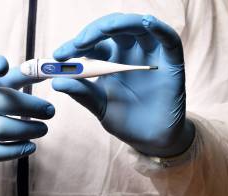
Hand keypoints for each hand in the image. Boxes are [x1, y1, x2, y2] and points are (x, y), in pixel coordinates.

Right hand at [0, 55, 54, 164]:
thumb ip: (20, 76)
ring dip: (28, 130)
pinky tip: (31, 146)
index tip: (3, 65)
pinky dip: (16, 150)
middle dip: (32, 107)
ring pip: (1, 129)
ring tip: (43, 129)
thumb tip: (49, 69)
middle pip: (2, 103)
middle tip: (51, 111)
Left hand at [52, 13, 194, 156]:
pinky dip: (158, 28)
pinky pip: (168, 39)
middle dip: (93, 32)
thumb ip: (82, 93)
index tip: (58, 57)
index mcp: (109, 61)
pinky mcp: (171, 62)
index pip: (92, 44)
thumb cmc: (125, 121)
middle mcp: (129, 53)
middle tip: (78, 44)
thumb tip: (56, 82)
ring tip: (104, 29)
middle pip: (112, 29)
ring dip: (119, 23)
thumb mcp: (100, 107)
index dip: (75, 45)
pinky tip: (146, 22)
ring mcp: (150, 55)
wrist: (151, 139)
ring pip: (137, 26)